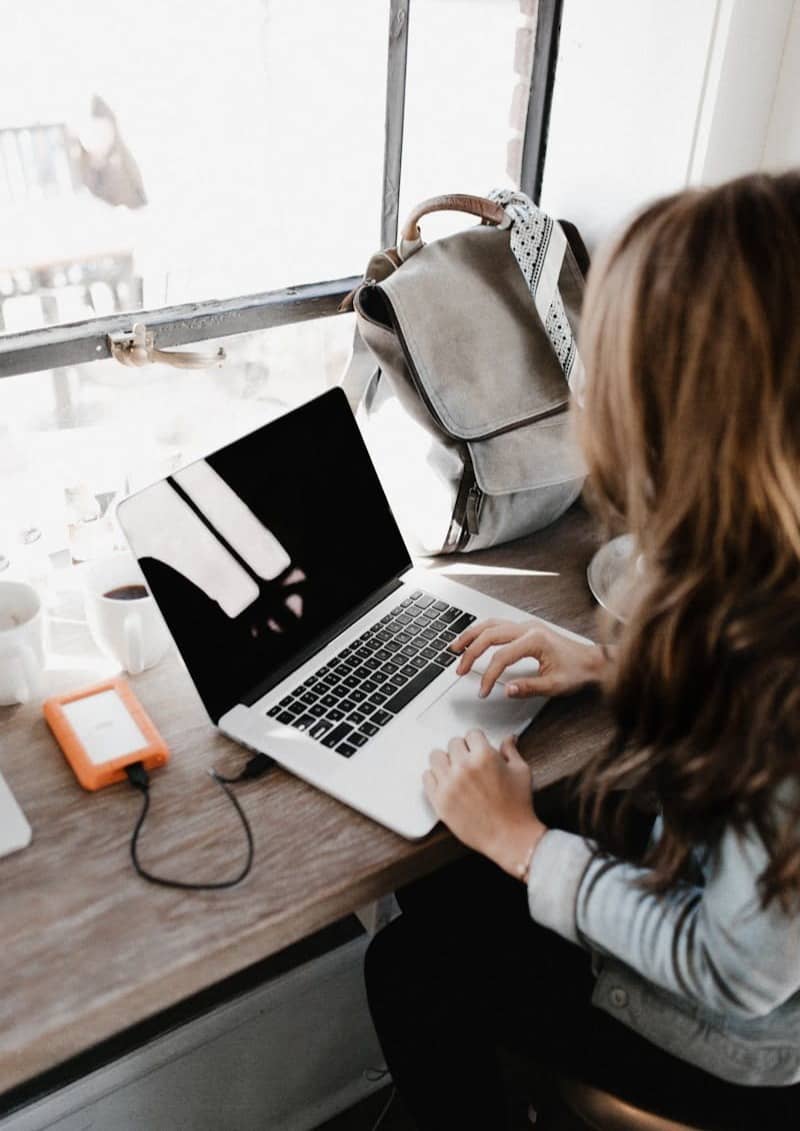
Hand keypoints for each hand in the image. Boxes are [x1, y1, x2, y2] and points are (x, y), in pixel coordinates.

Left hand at [423, 730, 546, 879]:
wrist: (510, 837)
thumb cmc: (518, 807)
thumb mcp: (521, 772)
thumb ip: (510, 751)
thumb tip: (509, 739)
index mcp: (484, 756)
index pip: (471, 734)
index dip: (477, 742)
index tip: (478, 749)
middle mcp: (464, 767)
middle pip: (453, 744)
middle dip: (462, 751)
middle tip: (469, 762)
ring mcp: (449, 784)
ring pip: (436, 757)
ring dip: (446, 761)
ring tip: (455, 771)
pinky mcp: (439, 800)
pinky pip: (427, 777)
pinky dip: (435, 778)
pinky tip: (446, 783)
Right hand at [451, 618, 608, 699]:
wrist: (593, 661)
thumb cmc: (578, 671)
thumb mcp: (555, 685)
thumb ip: (529, 687)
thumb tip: (507, 690)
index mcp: (535, 640)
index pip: (501, 657)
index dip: (489, 675)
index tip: (483, 691)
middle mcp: (528, 628)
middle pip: (490, 635)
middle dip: (471, 653)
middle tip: (460, 669)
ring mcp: (527, 625)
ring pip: (491, 624)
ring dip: (471, 635)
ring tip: (455, 648)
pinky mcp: (526, 628)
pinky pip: (498, 625)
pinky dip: (482, 632)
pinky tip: (473, 639)